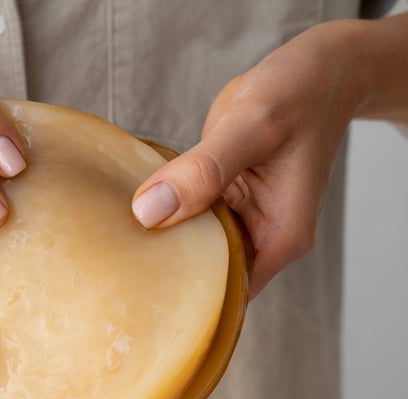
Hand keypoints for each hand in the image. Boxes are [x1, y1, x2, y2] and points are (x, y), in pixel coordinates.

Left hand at [131, 20, 366, 298]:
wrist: (316, 70)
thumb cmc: (299, 95)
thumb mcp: (252, 128)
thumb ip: (203, 170)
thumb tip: (149, 212)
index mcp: (279, 238)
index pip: (226, 294)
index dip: (182, 299)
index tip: (136, 292)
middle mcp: (260, 236)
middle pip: (203, 274)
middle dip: (162, 272)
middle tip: (113, 267)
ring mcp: (238, 218)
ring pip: (190, 244)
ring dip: (158, 240)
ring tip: (111, 242)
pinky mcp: (219, 197)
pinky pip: (185, 213)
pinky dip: (163, 210)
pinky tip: (129, 207)